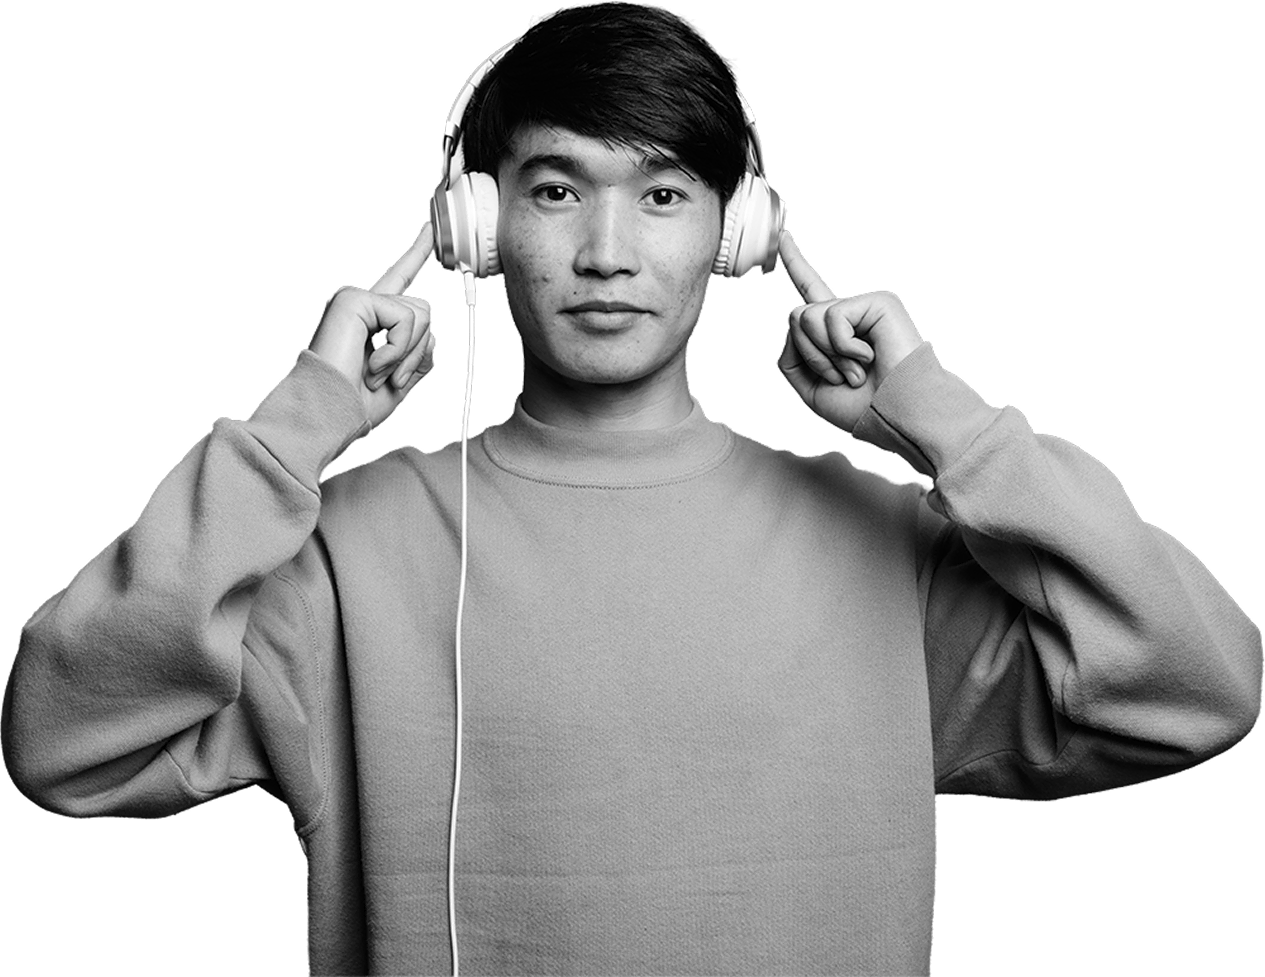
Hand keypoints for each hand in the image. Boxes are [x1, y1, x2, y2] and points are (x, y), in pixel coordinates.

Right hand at [308, 222, 436, 428]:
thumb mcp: (400, 381)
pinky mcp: (353, 300)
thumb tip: (431, 338)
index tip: (430, 229)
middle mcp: (361, 303)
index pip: (399, 279)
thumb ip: (418, 357)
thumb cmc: (352, 404)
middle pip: (423, 311)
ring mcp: (355, 299)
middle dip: (416, 352)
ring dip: (406, 354)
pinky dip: (396, 350)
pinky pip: (404, 319)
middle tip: (390, 378)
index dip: (417, 252)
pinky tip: (372, 366)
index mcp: (370, 318)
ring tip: (378, 373)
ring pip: (419, 314)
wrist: (329, 415)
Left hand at [777, 231, 923, 432]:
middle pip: (797, 316)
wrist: (894, 415)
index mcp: (835, 331)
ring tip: (856, 369)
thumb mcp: (811, 387)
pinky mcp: (878, 301)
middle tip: (843, 375)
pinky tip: (867, 356)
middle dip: (811, 355)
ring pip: (808, 316)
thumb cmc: (864, 408)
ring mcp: (864, 305)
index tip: (785, 238)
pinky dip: (843, 346)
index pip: (811, 291)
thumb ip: (792, 356)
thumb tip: (798, 322)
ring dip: (826, 355)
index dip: (796, 263)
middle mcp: (849, 314)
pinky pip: (833, 317)